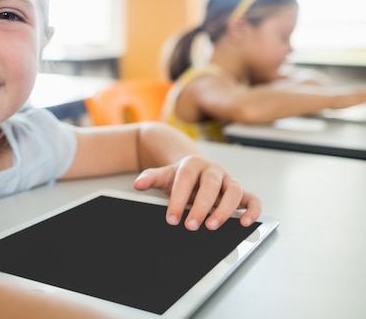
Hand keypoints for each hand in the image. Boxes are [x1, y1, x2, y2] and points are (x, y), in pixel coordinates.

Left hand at [133, 155, 260, 230]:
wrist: (194, 169)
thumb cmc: (179, 177)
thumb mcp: (164, 176)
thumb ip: (151, 178)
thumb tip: (138, 184)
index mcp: (192, 164)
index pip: (186, 180)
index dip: (178, 199)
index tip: (172, 218)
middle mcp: (213, 171)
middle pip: (211, 185)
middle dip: (201, 206)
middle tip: (190, 225)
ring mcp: (228, 181)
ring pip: (234, 191)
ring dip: (224, 210)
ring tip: (212, 226)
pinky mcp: (240, 192)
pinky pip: (252, 199)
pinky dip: (251, 210)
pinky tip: (244, 223)